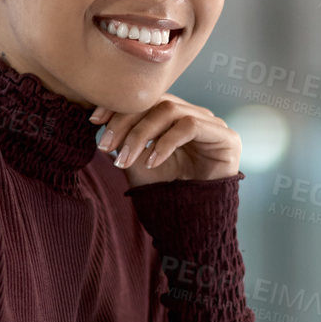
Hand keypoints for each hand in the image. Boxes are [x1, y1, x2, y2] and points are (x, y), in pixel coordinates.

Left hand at [91, 95, 240, 187]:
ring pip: (169, 110)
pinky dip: (165, 142)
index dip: (119, 106)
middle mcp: (195, 115)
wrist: (191, 222)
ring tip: (127, 159)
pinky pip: (190, 126)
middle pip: (156, 101)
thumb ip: (124, 137)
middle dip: (126, 122)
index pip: (147, 99)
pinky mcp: (227, 138)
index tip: (94, 120)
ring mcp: (213, 125)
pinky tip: (152, 161)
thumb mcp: (136, 160)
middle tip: (106, 146)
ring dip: (141, 134)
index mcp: (176, 117)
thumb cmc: (165, 190)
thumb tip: (99, 117)